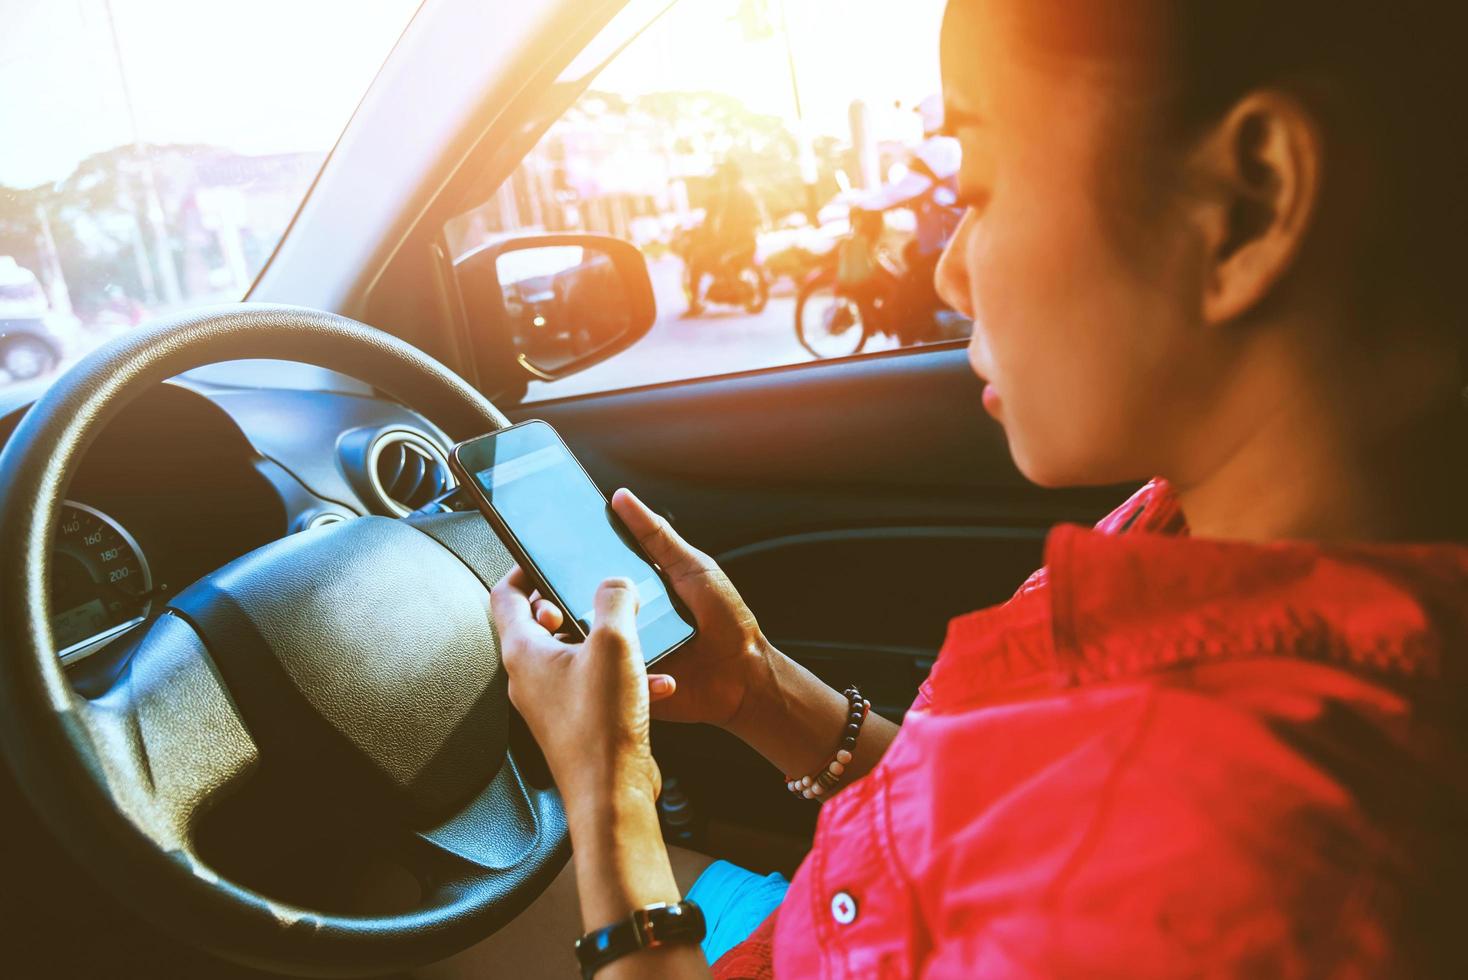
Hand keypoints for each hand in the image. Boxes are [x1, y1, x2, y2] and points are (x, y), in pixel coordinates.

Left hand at [490, 566, 659, 806]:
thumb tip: (614, 584)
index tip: (545, 557)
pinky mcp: (577, 722)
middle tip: (599, 595)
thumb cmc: (603, 726)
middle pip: (541, 624)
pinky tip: (655, 681)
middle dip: (574, 604)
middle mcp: (530, 678)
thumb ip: (613, 600)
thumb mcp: (615, 644)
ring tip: (634, 636)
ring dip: (605, 640)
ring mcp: (552, 702)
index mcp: (524, 653)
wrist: (613, 794)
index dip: (523, 569)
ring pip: (575, 654)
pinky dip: (623, 675)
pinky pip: (597, 684)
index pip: (505, 596)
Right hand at [528, 488, 772, 728]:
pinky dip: (594, 673)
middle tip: (547, 608)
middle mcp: (619, 622)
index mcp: (630, 592)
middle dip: (548, 609)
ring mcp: (619, 656)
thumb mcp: (691, 567)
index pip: (582, 577)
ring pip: (576, 648)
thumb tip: (622, 498)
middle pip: (568, 612)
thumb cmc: (725, 619)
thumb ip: (656, 535)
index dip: (555, 571)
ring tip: (561, 632)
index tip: (535, 561)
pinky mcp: (624, 686)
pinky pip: (600, 681)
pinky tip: (598, 665)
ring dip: (564, 642)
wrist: (745, 676)